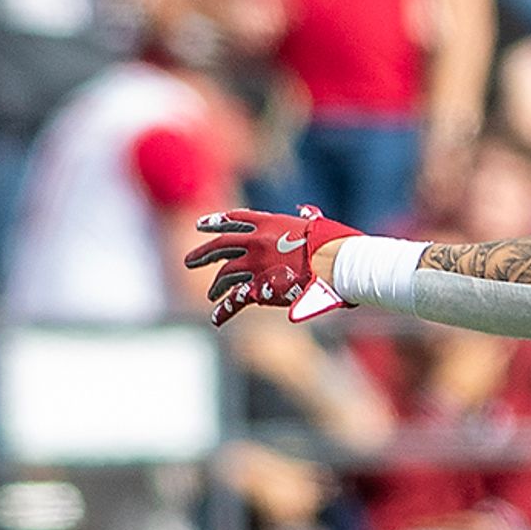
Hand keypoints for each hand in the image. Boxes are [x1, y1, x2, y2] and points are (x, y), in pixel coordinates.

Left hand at [185, 205, 348, 326]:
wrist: (340, 264)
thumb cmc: (338, 245)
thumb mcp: (320, 225)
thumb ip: (308, 218)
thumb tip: (305, 211)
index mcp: (271, 223)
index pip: (236, 219)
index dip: (216, 221)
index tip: (201, 225)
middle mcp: (257, 241)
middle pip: (221, 246)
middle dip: (203, 254)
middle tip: (190, 261)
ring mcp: (256, 264)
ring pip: (225, 274)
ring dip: (217, 285)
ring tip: (212, 295)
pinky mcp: (260, 287)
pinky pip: (236, 300)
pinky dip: (224, 310)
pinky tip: (216, 318)